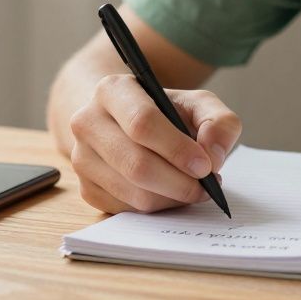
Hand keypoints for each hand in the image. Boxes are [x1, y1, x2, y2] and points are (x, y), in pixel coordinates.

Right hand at [68, 75, 241, 213]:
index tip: (206, 166)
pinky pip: (126, 209)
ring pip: (133, 192)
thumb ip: (219, 122)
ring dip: (172, 197)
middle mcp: (87, 122)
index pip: (142, 123)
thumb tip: (213, 156)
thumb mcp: (199, 104)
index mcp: (113, 90)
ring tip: (194, 188)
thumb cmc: (166, 112)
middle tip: (207, 187)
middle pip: (136, 164)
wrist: (127, 123)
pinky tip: (171, 193)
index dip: (177, 149)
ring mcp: (81, 158)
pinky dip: (157, 207)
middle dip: (179, 182)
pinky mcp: (86, 188)